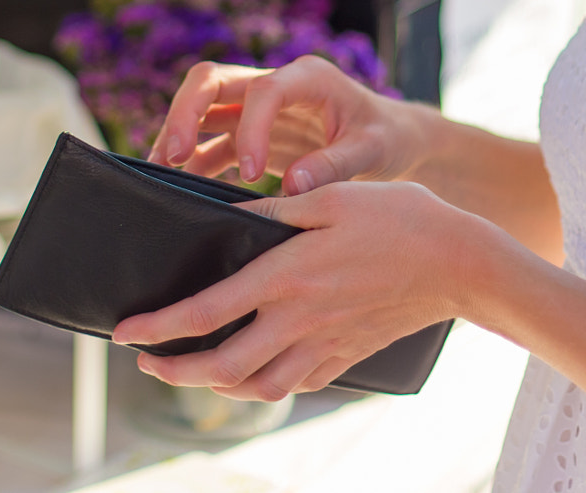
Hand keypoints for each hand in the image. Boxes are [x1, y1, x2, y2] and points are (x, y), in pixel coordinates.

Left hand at [112, 180, 486, 399]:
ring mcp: (323, 344)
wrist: (460, 263)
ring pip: (254, 387)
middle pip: (220, 366)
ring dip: (212, 386)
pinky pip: (293, 386)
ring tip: (188, 369)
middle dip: (173, 371)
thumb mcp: (331, 198)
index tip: (125, 332)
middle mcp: (298, 319)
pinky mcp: (344, 356)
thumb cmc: (398, 218)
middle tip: (145, 363)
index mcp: (286, 276)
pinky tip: (251, 374)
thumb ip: (274, 212)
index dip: (159, 327)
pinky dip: (261, 387)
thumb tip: (226, 219)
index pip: (206, 312)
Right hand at [149, 55, 422, 194]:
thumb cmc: (386, 138)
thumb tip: (293, 187)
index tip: (251, 174)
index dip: (250, 129)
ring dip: (178, 136)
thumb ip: (336, 165)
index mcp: (308, 77)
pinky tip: (182, 190)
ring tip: (160, 175)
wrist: (392, 140)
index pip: (263, 90)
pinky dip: (194, 162)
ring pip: (202, 107)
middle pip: (212, 80)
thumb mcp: (373, 150)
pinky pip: (212, 141)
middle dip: (185, 113)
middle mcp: (274, 83)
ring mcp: (258, 107)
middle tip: (172, 156)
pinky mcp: (250, 132)